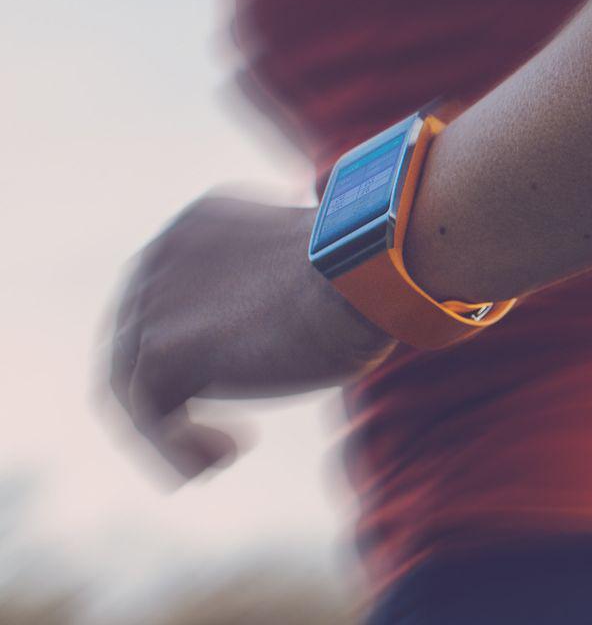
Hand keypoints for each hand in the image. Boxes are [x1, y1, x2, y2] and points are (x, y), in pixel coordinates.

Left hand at [105, 193, 390, 481]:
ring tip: (219, 456)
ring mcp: (155, 302)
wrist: (371, 272)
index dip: (193, 341)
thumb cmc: (367, 274)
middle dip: (169, 390)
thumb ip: (269, 292)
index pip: (165, 293)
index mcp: (195, 226)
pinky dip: (176, 449)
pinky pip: (149, 415)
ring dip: (166, 428)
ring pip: (130, 381)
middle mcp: (161, 254)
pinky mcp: (164, 350)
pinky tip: (225, 457)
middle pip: (133, 338)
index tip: (238, 374)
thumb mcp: (306, 271)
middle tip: (213, 429)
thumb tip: (283, 328)